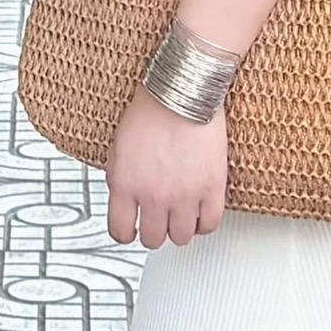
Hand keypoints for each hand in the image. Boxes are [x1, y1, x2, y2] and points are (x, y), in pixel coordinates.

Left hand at [105, 88, 227, 247]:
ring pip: (181, 237)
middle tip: (158, 221)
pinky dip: (204, 224)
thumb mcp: (118, 149)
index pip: (120, 231)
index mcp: (125, 186)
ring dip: (179, 229)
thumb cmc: (151, 111)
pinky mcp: (212, 188)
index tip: (131, 230)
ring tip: (181, 216)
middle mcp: (153, 196)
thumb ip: (121, 181)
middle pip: (153, 239)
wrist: (182, 91)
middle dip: (154, 232)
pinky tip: (201, 213)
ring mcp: (184, 195)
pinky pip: (210, 224)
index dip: (126, 233)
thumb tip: (125, 201)